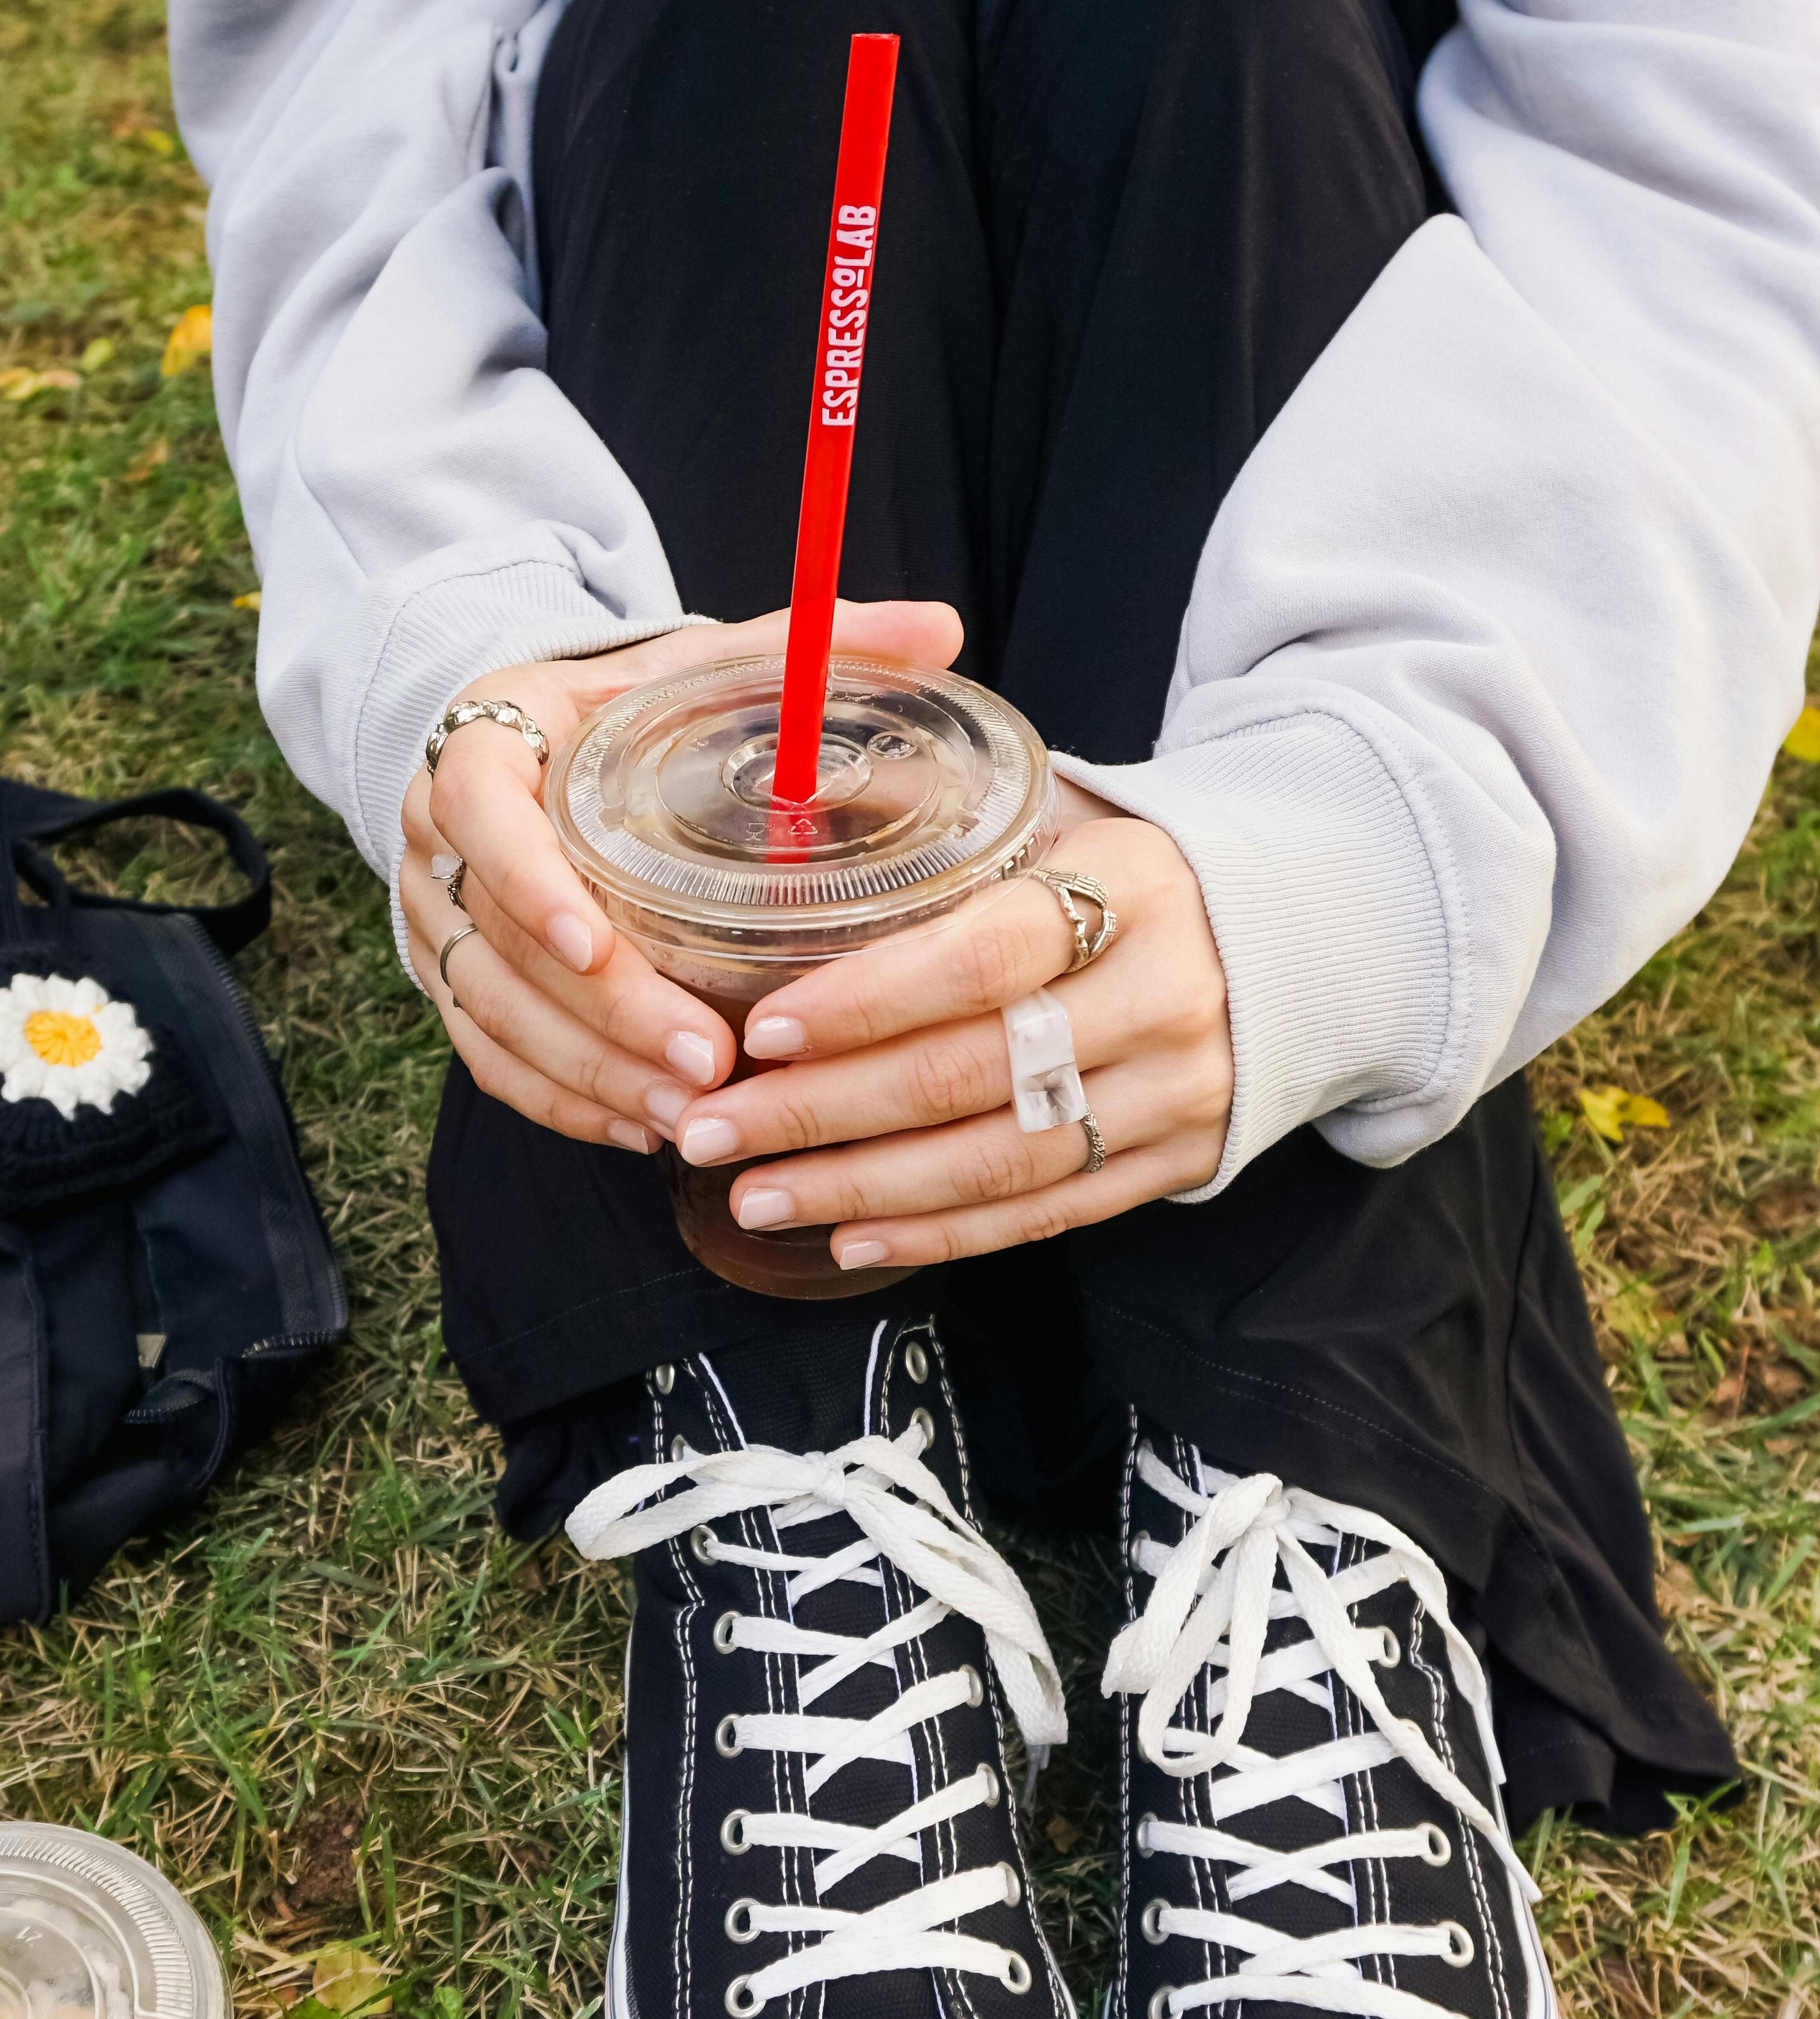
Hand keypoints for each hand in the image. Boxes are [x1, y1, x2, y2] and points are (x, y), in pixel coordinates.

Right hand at [398, 599, 963, 1150]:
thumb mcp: (698, 664)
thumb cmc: (626, 704)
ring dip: (590, 1073)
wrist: (536, 739)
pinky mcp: (450, 974)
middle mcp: (441, 831)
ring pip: (492, 1011)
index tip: (600, 947)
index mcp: (490, 738)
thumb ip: (804, 647)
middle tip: (704, 1062)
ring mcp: (435, 910)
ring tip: (691, 1110)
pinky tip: (642, 1124)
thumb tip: (940, 626)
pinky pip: (489, 1055)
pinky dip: (563, 1100)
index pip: (478, 809)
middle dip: (601, 1016)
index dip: (529, 885)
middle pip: (497, 939)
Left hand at [672, 793, 1233, 1264]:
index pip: (983, 960)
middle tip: (714, 1129)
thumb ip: (937, 806)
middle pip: (971, 1076)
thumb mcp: (1064, 811)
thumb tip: (791, 781)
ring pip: (998, 1163)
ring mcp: (1174, 1093)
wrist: (1303, 933)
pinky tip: (850, 1237)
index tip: (762, 1032)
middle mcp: (1161, 1000)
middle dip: (824, 1113)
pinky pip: (1043, 1216)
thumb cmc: (1144, 870)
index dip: (866, 1003)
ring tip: (754, 1193)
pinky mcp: (1175, 1161)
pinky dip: (940, 1234)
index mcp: (1132, 890)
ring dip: (862, 1189)